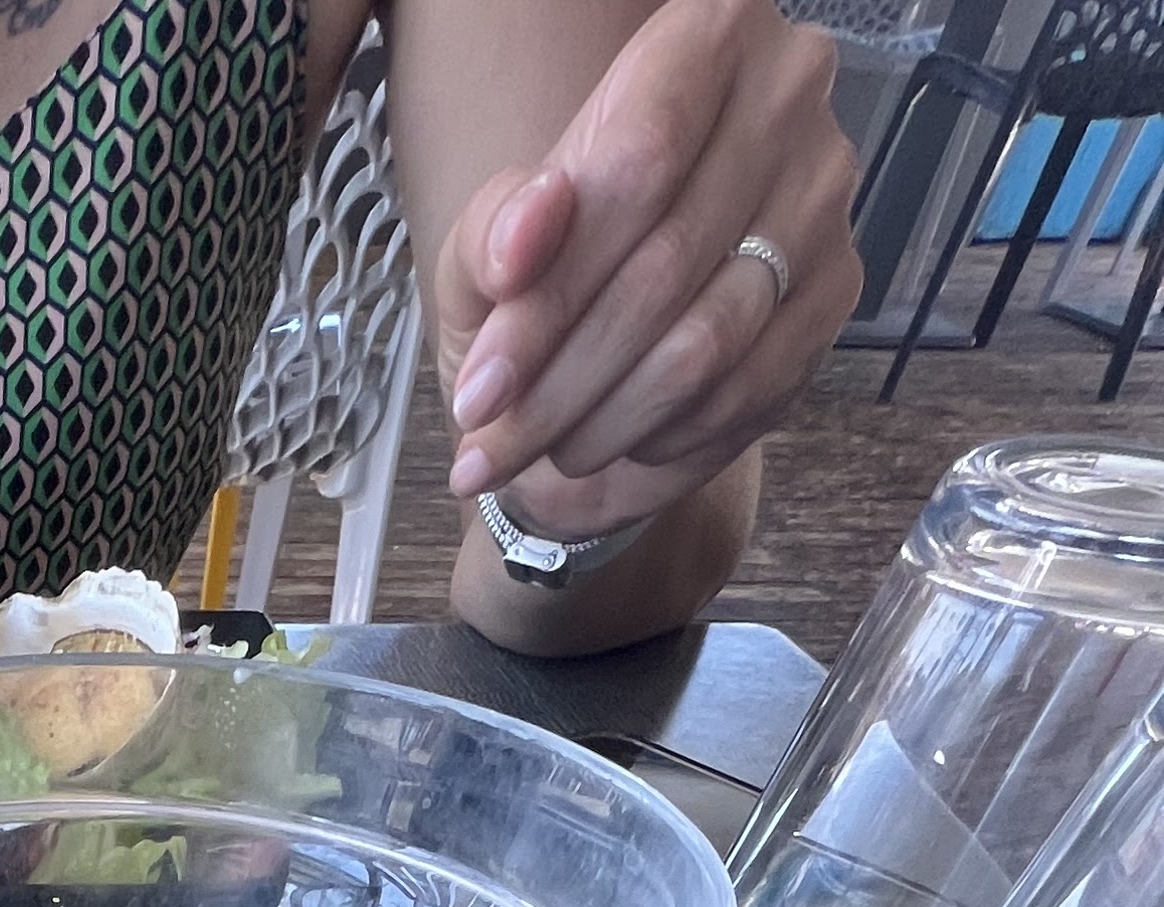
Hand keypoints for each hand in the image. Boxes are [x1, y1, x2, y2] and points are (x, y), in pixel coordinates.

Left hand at [433, 0, 858, 540]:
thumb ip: (491, 232)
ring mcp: (822, 194)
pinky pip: (747, 385)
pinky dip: (667, 432)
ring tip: (539, 452)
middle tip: (491, 445)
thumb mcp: (488, 247)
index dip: (550, 292)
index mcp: (703, 38)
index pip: (637, 162)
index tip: (481, 386)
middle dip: (560, 381)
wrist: (614, 328)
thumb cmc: (546, 272)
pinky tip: (616, 437)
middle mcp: (785, 94)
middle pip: (665, 263)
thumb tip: (525, 237)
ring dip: (607, 419)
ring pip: (707, 341)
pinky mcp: (837, 288)